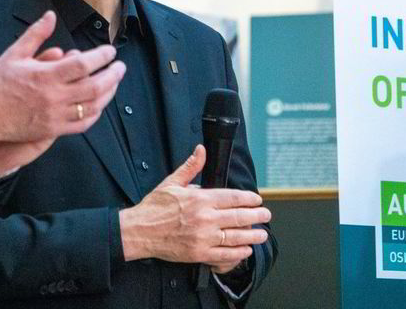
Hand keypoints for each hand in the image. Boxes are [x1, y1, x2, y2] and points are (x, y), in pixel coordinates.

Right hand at [0, 11, 126, 152]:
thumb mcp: (14, 53)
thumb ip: (36, 34)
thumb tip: (50, 15)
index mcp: (45, 75)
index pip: (84, 64)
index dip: (101, 56)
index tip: (110, 51)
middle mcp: (54, 97)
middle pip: (95, 86)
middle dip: (113, 75)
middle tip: (120, 66)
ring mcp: (55, 115)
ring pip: (93, 106)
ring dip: (108, 94)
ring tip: (114, 83)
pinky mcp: (53, 129)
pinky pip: (83, 124)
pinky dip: (95, 113)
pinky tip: (99, 104)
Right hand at [118, 145, 269, 266]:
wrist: (139, 231)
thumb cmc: (153, 207)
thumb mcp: (171, 182)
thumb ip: (190, 167)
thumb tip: (201, 150)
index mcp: (199, 198)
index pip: (233, 197)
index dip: (249, 199)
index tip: (257, 200)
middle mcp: (205, 218)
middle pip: (239, 217)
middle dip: (257, 216)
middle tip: (266, 215)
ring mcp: (204, 237)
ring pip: (236, 237)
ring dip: (253, 235)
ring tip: (261, 234)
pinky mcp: (200, 253)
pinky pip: (226, 254)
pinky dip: (239, 253)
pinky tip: (245, 250)